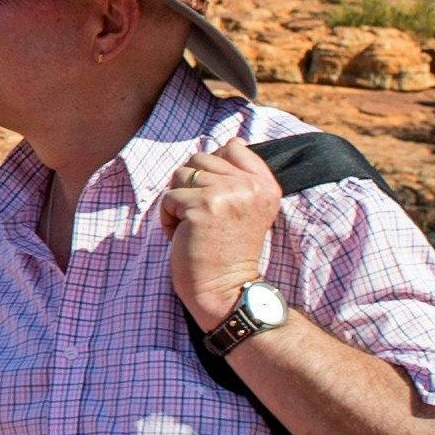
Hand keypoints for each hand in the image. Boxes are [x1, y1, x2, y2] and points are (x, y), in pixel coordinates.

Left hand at [159, 139, 284, 337]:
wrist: (227, 292)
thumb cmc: (228, 252)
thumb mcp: (247, 208)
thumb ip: (241, 175)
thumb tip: (231, 142)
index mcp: (266, 185)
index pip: (234, 147)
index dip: (213, 170)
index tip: (217, 201)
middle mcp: (251, 186)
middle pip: (200, 159)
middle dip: (191, 188)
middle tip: (204, 220)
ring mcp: (227, 194)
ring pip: (181, 174)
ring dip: (178, 202)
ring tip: (193, 228)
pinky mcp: (203, 207)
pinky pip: (168, 198)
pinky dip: (167, 219)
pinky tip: (182, 238)